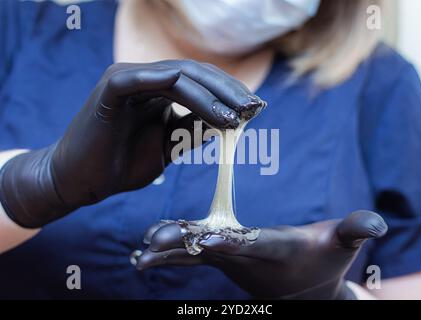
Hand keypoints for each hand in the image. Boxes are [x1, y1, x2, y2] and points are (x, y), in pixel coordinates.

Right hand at [0, 60, 264, 227]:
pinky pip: (155, 80)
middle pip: (196, 73)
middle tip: (256, 108)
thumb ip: (193, 130)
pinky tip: (216, 113)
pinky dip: (188, 94)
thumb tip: (229, 124)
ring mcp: (128, 77)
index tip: (256, 110)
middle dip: (229, 91)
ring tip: (240, 116)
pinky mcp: (113, 86)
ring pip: (181, 74)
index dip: (229, 94)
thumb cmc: (121, 165)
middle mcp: (144, 78)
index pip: (200, 82)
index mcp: (155, 89)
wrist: (79, 182)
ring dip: (215, 95)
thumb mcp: (168, 146)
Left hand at [133, 211, 387, 298]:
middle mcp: (246, 256)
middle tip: (150, 244)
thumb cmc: (323, 261)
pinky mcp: (221, 256)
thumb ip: (354, 231)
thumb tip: (377, 224)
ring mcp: (230, 258)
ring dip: (166, 253)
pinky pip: (190, 254)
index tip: (206, 239)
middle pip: (210, 249)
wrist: (303, 289)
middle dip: (182, 246)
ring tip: (138, 254)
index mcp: (274, 248)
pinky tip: (142, 253)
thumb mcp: (341, 244)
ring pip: (193, 253)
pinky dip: (168, 253)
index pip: (250, 244)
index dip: (230, 242)